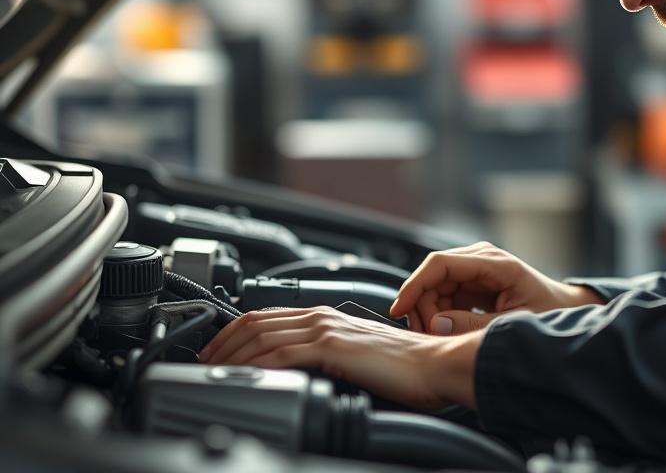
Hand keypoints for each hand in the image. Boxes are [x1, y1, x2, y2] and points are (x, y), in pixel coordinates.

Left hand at [197, 306, 480, 409]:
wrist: (435, 364)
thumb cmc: (407, 368)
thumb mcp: (357, 359)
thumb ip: (329, 359)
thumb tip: (303, 374)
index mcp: (328, 317)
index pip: (268, 316)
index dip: (235, 331)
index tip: (217, 352)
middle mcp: (323, 317)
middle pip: (257, 321)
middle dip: (222, 341)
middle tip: (202, 363)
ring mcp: (327, 329)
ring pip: (263, 335)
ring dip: (231, 354)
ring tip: (213, 372)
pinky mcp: (333, 347)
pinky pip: (282, 354)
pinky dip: (256, 364)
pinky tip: (243, 376)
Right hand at [389, 241, 603, 334]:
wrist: (565, 311)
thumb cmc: (548, 316)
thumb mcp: (512, 326)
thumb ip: (474, 326)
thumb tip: (436, 324)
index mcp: (494, 263)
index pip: (440, 264)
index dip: (414, 285)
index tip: (399, 310)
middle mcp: (481, 258)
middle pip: (432, 276)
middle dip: (422, 307)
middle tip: (428, 338)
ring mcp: (476, 268)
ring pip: (434, 287)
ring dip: (429, 313)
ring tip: (440, 339)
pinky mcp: (473, 280)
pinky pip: (443, 294)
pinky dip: (438, 313)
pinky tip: (446, 332)